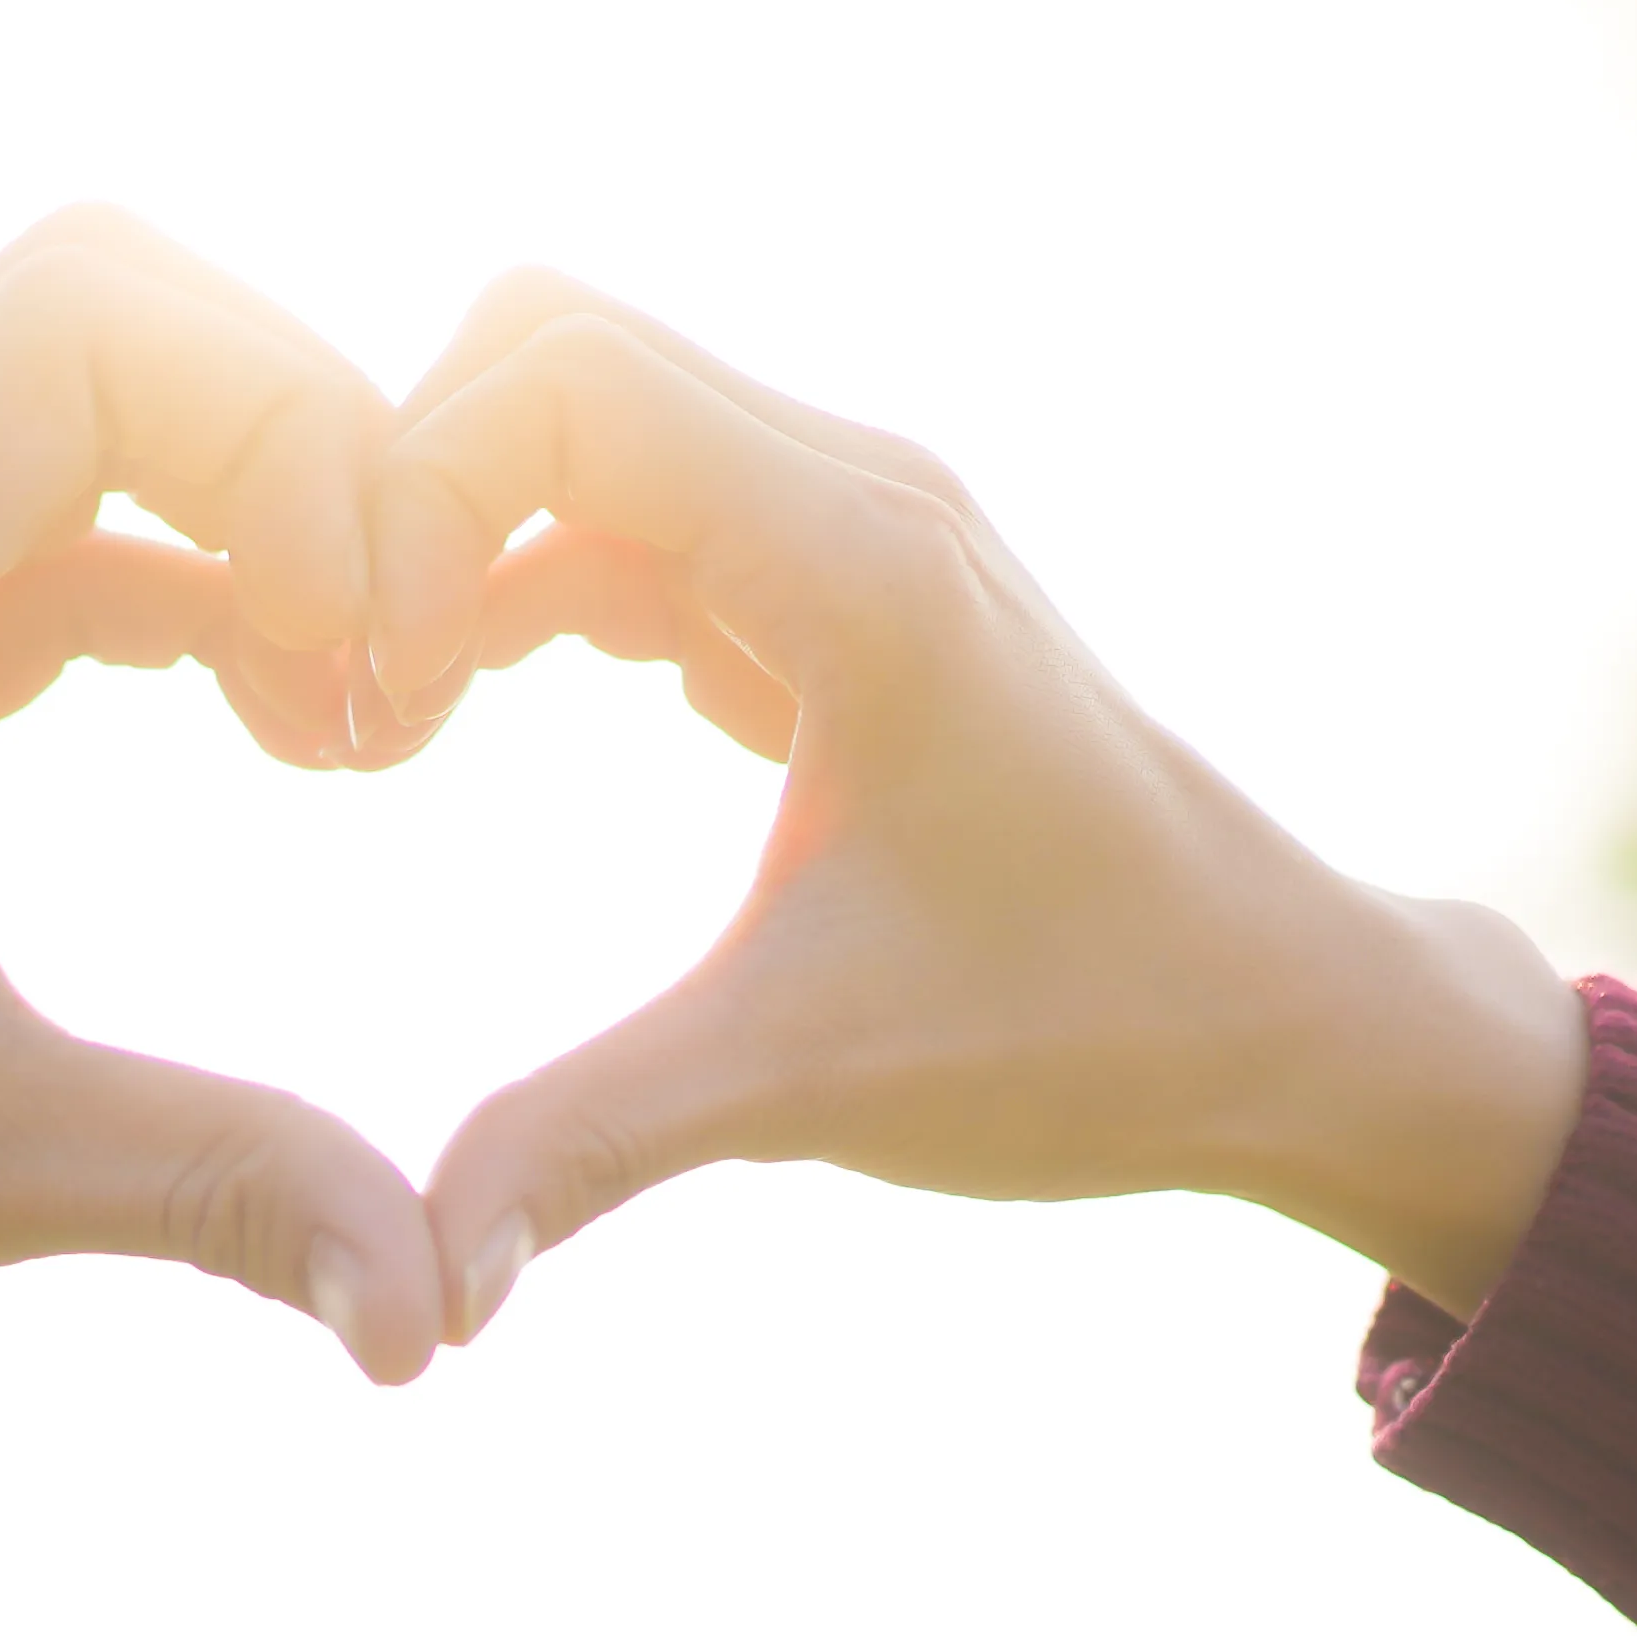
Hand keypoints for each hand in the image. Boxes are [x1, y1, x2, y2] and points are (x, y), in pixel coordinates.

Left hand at [0, 208, 455, 1446]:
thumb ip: (220, 1199)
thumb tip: (441, 1323)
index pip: (95, 311)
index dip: (289, 428)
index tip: (357, 650)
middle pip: (99, 315)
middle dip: (296, 455)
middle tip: (382, 672)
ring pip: (54, 419)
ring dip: (234, 527)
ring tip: (335, 731)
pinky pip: (13, 538)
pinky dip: (162, 596)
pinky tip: (255, 745)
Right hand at [356, 276, 1585, 1340]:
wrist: (1279, 1016)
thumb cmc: (1086, 1032)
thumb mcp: (809, 1084)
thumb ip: (590, 1146)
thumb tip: (419, 1295)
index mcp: (861, 566)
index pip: (562, 377)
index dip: (417, 493)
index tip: (375, 681)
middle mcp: (860, 497)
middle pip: (550, 341)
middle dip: (412, 488)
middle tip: (358, 691)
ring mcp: (855, 528)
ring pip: (586, 415)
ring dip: (461, 537)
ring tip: (390, 725)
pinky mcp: (840, 588)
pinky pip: (636, 506)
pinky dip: (525, 579)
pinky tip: (467, 719)